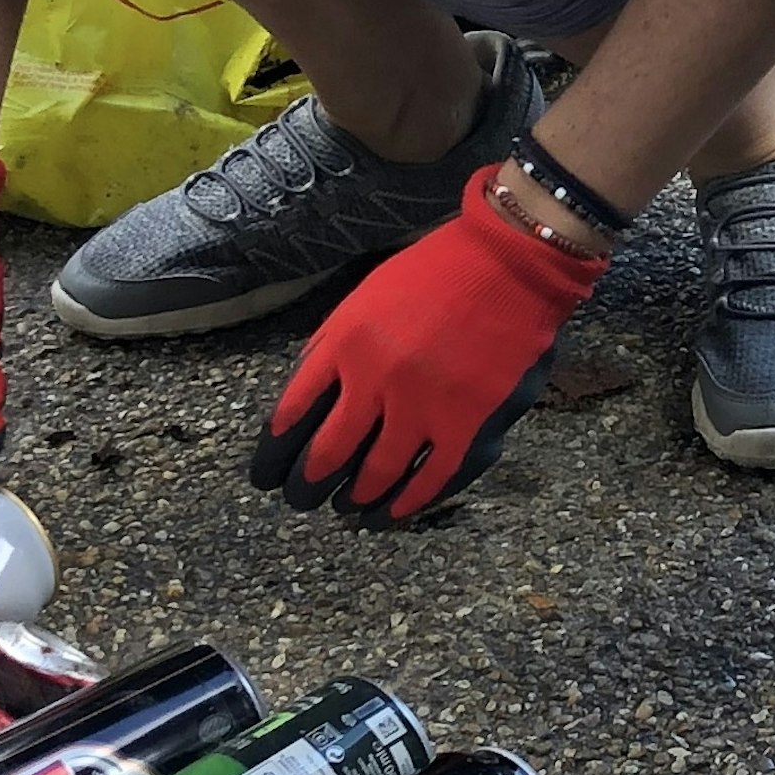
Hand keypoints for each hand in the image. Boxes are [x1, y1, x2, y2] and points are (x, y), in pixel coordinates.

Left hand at [253, 171, 592, 524]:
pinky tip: (392, 512)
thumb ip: (333, 348)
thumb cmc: (435, 274)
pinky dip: (407, 502)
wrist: (509, 262)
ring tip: (345, 508)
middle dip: (306, 486)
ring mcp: (423, 405)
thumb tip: (306, 401)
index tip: (266, 475)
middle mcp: (375, 380)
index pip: (290, 415)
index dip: (273, 454)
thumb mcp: (364, 298)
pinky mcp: (468, 422)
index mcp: (344, 344)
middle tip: (300, 499)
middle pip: (325, 454)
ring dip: (354, 499)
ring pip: (374, 474)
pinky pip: (431, 478)